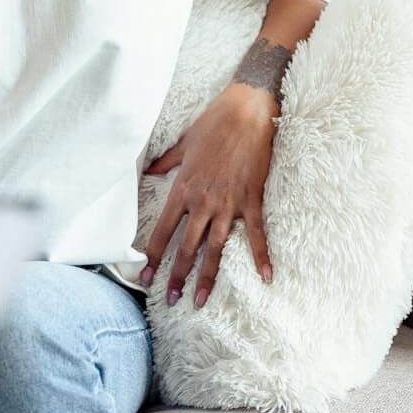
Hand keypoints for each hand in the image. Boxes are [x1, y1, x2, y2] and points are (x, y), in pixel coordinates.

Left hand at [141, 89, 277, 304]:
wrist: (246, 112)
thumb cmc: (213, 124)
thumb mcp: (183, 144)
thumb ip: (165, 163)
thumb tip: (148, 170)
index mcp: (183, 189)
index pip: (162, 230)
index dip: (153, 256)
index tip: (145, 276)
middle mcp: (203, 202)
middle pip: (187, 247)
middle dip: (177, 276)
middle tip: (169, 300)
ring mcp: (229, 204)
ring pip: (215, 248)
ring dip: (208, 276)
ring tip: (200, 300)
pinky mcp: (252, 201)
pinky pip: (257, 235)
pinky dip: (261, 257)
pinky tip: (266, 277)